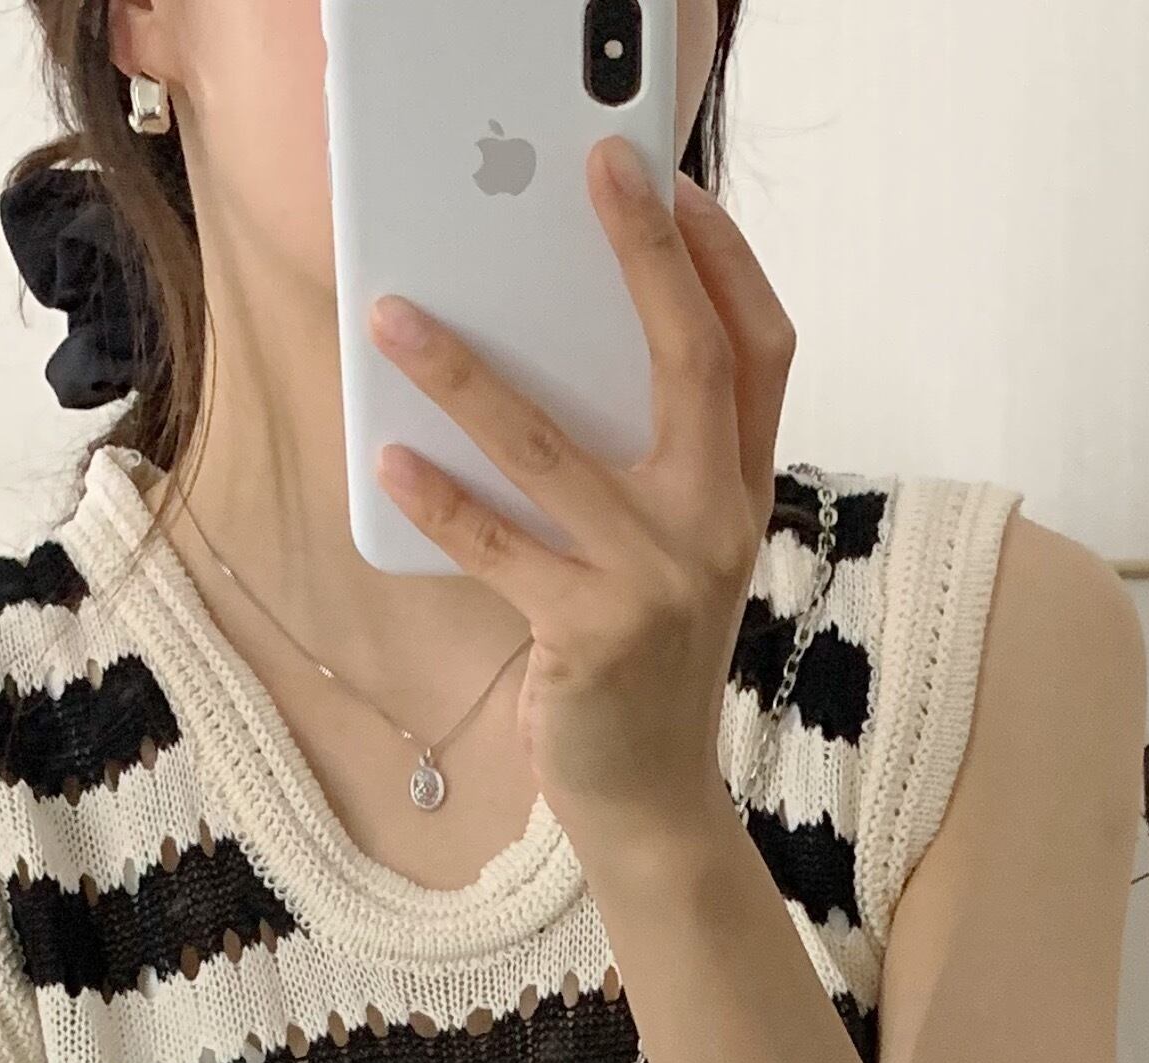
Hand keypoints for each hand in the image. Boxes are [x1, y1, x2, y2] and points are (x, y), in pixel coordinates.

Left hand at [365, 142, 795, 862]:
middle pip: (694, 359)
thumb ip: (637, 466)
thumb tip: (540, 351)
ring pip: (553, 446)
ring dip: (464, 373)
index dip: (723, 260)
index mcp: (740, 493)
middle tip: (597, 171)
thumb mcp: (664, 555)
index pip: (759, 351)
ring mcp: (660, 581)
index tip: (671, 180)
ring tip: (395, 317)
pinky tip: (389, 456)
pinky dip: (437, 499)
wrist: (651, 804)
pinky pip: (498, 546)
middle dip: (646, 254)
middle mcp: (716, 525)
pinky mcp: (594, 635)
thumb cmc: (641, 665)